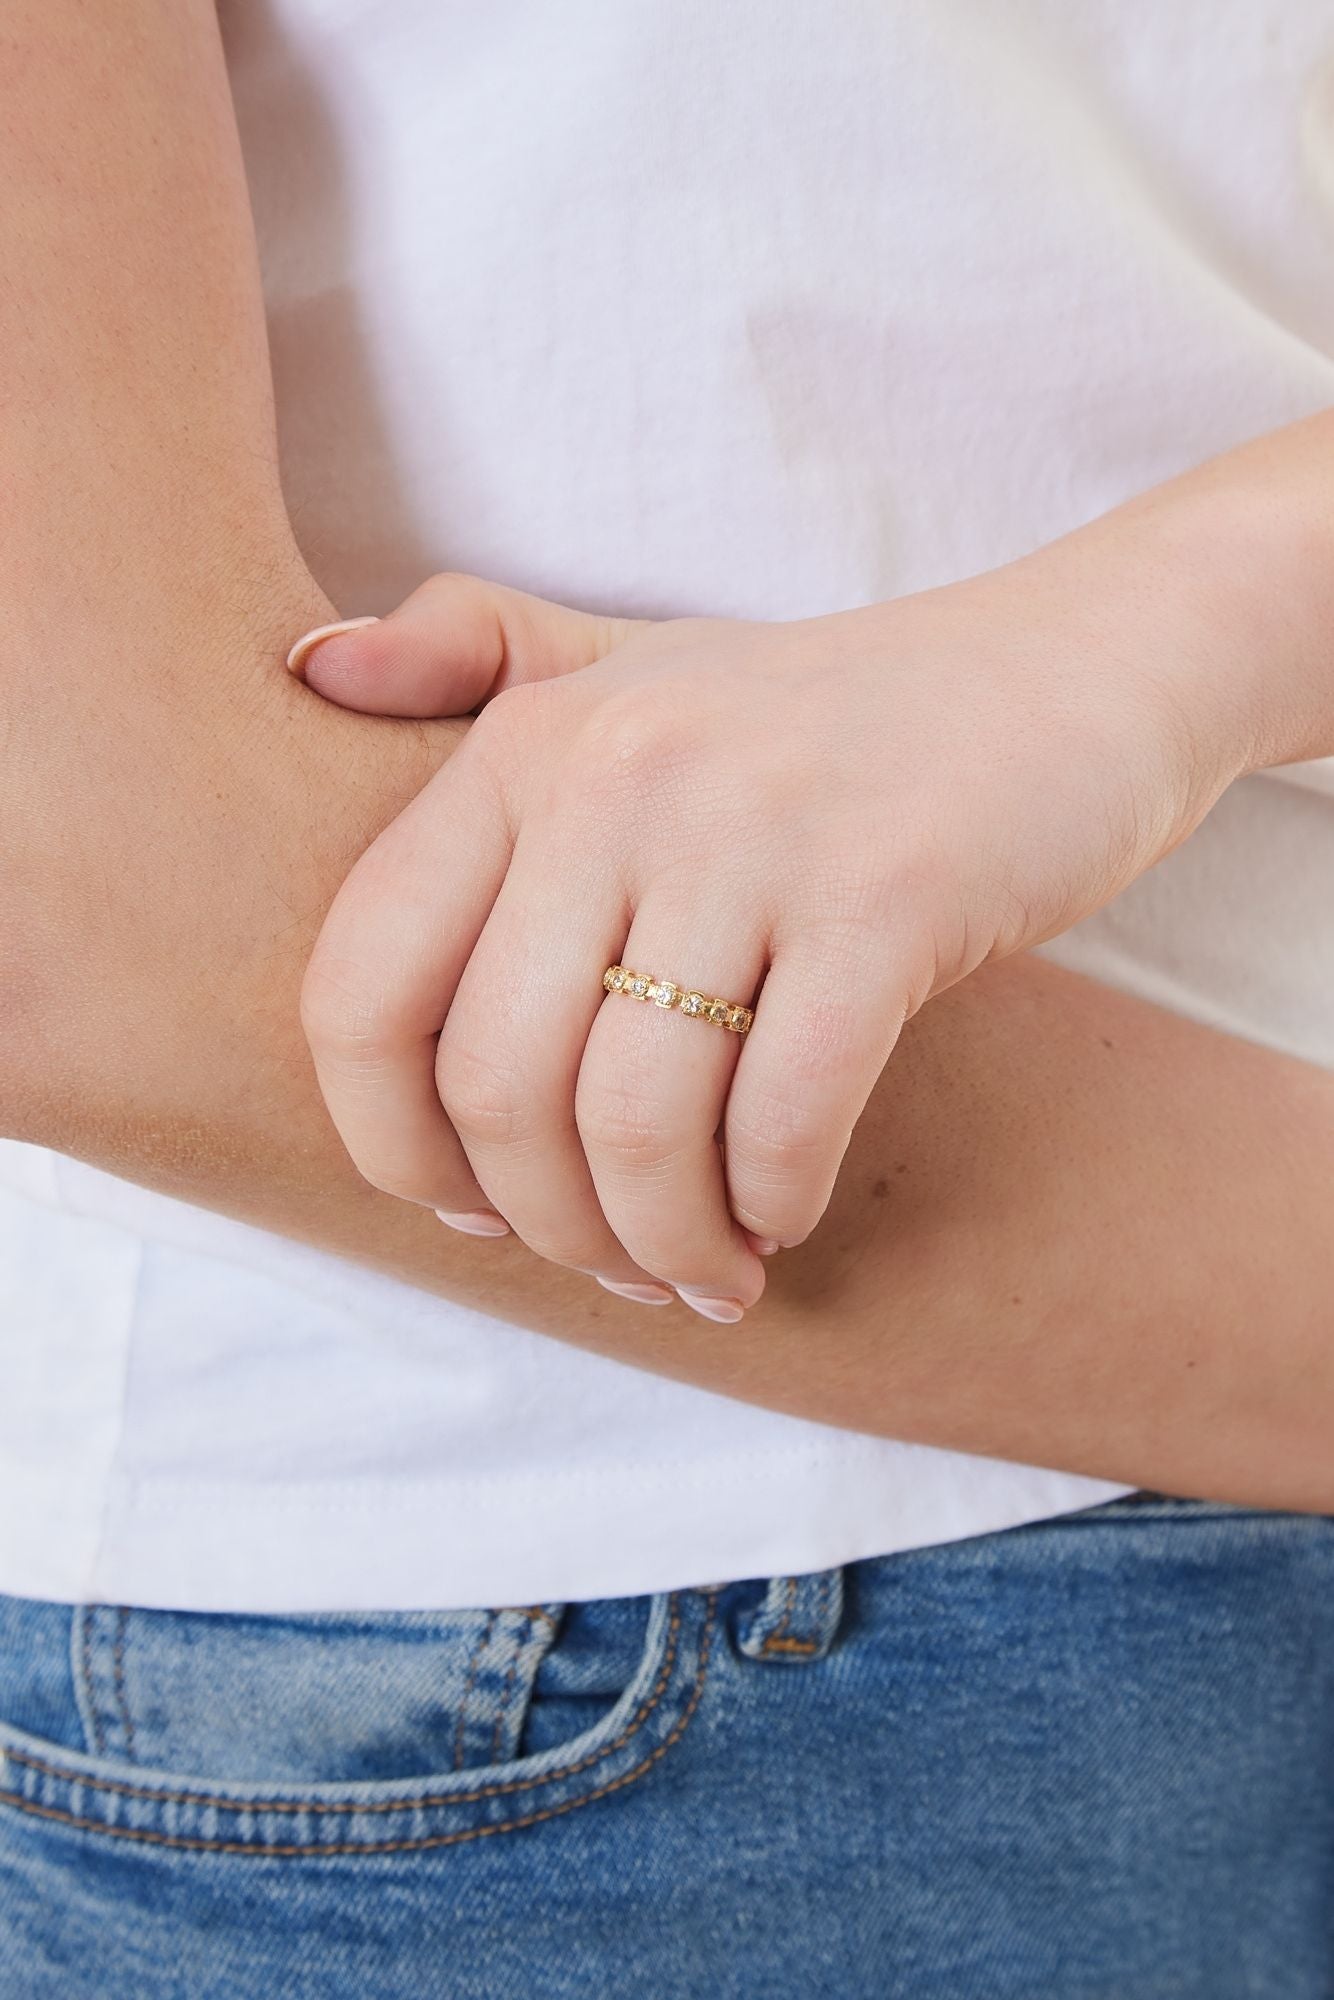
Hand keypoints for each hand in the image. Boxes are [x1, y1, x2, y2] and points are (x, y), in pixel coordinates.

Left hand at [294, 534, 1252, 1322]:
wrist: (1073, 674)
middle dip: (547, 1223)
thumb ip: (473, 657)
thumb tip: (307, 666)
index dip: (389, 1143)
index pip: (362, 988)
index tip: (466, 1206)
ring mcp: (752, 831)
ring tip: (703, 1266)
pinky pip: (781, 1117)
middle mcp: (617, 773)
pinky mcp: (888, 896)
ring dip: (661, 1239)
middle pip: (496, 1088)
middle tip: (616, 1261)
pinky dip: (770, 1204)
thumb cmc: (834, 715)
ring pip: (634, 1124)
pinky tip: (781, 1217)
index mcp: (527, 743)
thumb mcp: (642, 662)